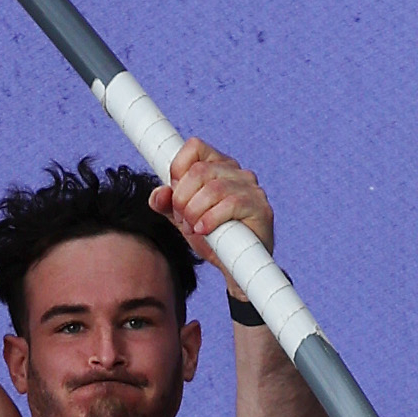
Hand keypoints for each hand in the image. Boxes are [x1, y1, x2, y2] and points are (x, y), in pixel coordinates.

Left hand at [152, 139, 273, 275]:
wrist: (235, 269)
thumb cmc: (213, 239)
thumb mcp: (183, 220)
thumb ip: (167, 205)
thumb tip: (157, 195)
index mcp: (217, 165)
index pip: (194, 147)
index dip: (177, 170)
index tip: (175, 195)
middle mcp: (236, 172)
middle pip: (199, 170)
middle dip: (182, 199)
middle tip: (183, 220)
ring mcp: (250, 188)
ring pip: (213, 188)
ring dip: (194, 212)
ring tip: (193, 228)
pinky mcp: (260, 207)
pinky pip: (231, 204)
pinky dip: (211, 219)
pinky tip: (204, 230)